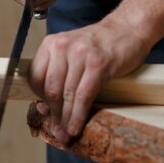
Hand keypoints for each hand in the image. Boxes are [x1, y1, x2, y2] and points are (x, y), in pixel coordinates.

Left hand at [28, 17, 152, 143]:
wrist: (128, 28)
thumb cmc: (101, 44)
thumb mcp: (73, 52)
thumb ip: (59, 74)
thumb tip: (45, 107)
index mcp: (51, 44)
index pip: (35, 78)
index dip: (39, 100)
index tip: (47, 113)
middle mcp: (62, 47)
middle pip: (51, 89)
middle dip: (54, 115)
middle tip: (57, 131)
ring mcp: (80, 54)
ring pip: (67, 95)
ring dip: (66, 119)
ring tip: (67, 134)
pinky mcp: (98, 64)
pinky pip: (83, 96)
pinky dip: (79, 114)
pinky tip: (76, 126)